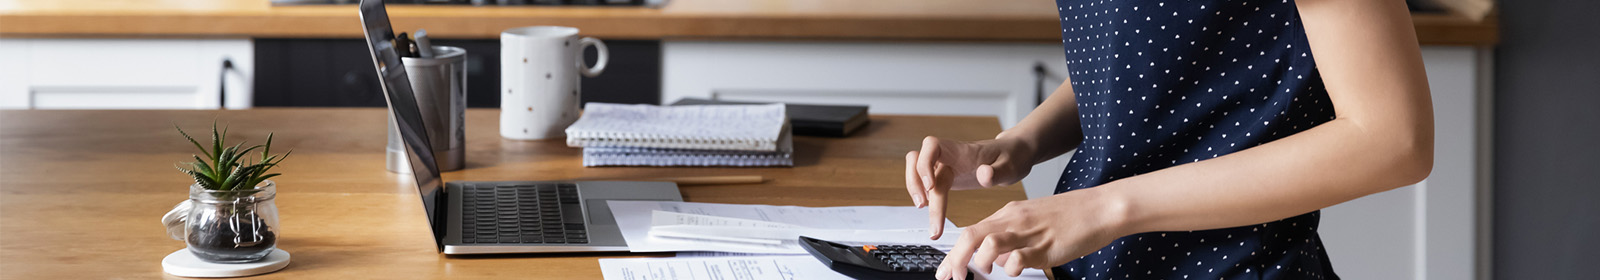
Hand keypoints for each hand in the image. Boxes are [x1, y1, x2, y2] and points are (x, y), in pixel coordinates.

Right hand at [906, 136, 1034, 238]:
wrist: (1013, 154)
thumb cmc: (1012, 157)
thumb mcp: (1011, 166)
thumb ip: (997, 172)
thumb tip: (982, 176)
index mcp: (961, 150)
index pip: (932, 145)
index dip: (925, 163)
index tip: (931, 185)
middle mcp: (948, 156)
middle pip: (917, 161)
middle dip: (915, 184)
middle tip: (923, 206)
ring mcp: (944, 165)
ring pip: (916, 171)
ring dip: (914, 189)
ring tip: (923, 209)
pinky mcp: (945, 176)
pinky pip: (924, 182)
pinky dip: (923, 195)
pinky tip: (931, 210)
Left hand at [935, 189, 1129, 278]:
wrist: (1100, 207)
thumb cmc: (1069, 215)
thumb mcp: (1032, 221)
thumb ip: (1010, 238)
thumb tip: (995, 261)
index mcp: (1009, 214)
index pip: (971, 231)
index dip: (953, 253)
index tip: (945, 271)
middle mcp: (1015, 220)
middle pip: (972, 236)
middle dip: (955, 259)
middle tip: (952, 277)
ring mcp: (1030, 233)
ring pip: (990, 242)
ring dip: (980, 261)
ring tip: (984, 270)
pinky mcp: (1047, 246)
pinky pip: (1020, 257)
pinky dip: (1011, 268)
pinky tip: (1015, 270)